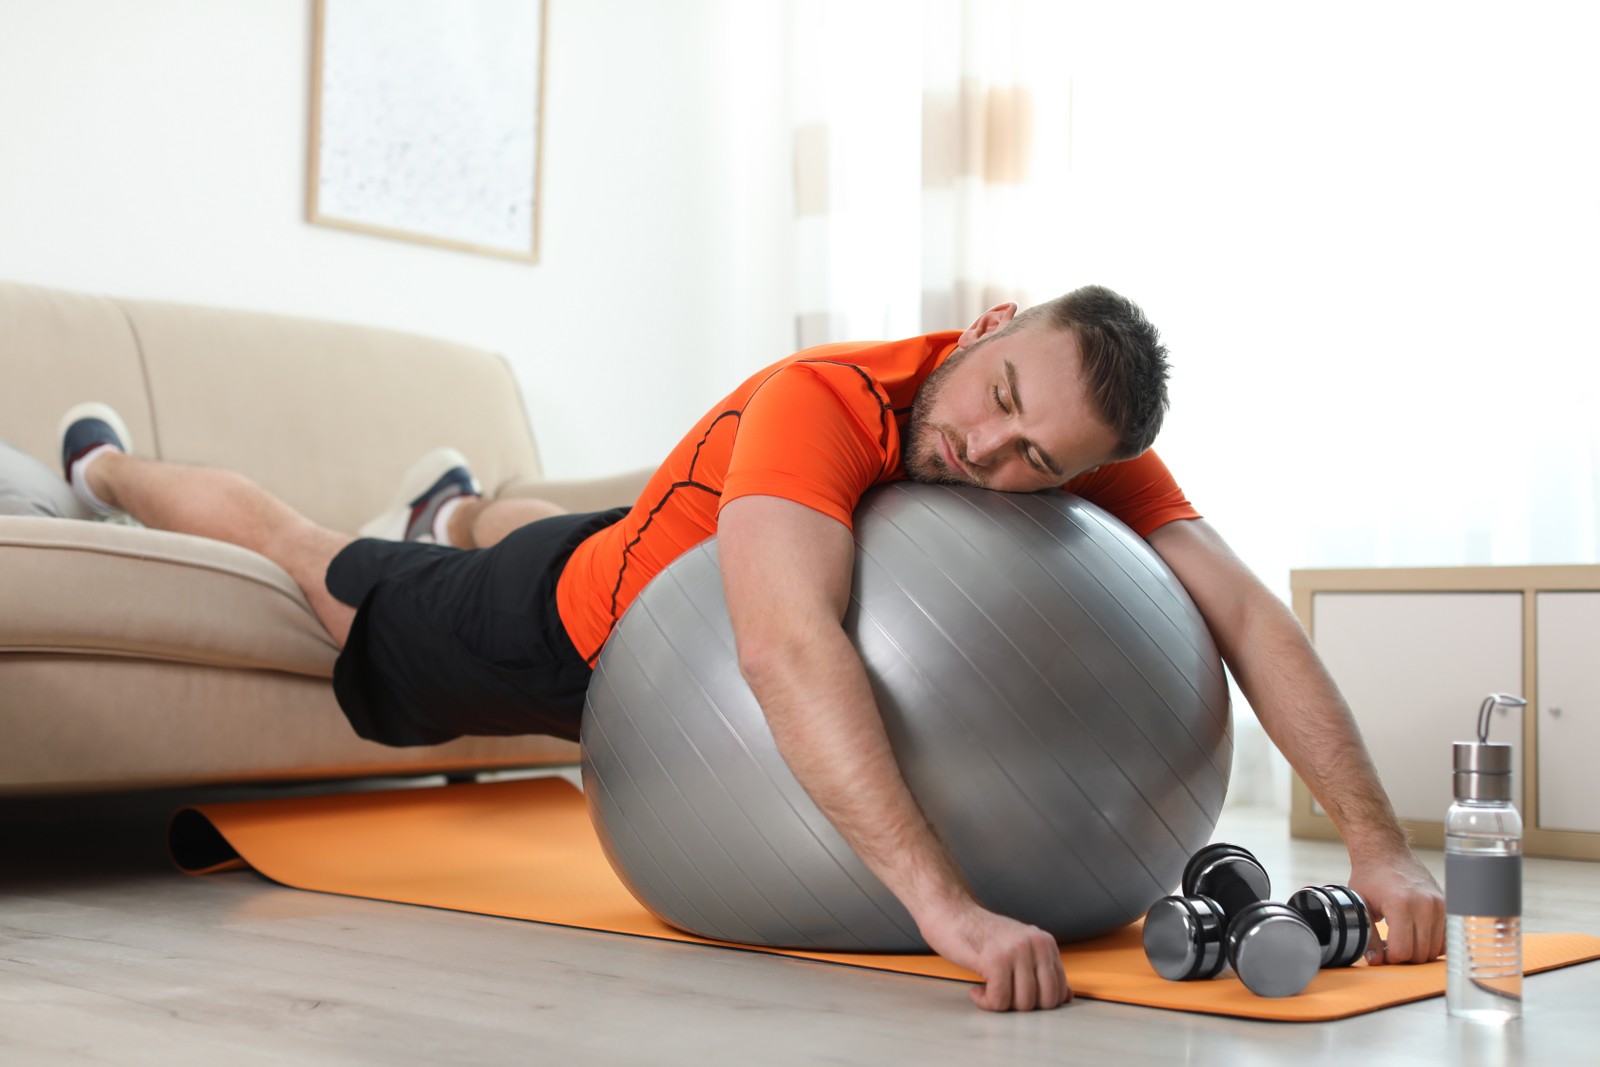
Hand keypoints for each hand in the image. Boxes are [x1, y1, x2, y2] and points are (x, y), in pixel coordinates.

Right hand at [917, 901, 1070, 1010]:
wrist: (948, 913)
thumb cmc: (980, 935)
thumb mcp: (1019, 949)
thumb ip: (1042, 970)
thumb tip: (1067, 996)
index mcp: (1045, 942)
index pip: (1059, 990)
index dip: (1036, 1002)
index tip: (1014, 993)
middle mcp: (1035, 944)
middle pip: (1045, 1002)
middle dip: (1021, 1006)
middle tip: (1001, 993)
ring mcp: (1016, 951)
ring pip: (1023, 1004)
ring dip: (1000, 1004)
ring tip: (986, 989)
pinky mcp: (995, 960)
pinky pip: (999, 1000)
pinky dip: (985, 1002)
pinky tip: (976, 989)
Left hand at [1348, 851, 1444, 964]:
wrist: (1385, 851)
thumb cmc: (1371, 876)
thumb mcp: (1361, 905)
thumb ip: (1368, 936)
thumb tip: (1375, 962)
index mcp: (1401, 905)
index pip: (1403, 951)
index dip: (1390, 958)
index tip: (1381, 952)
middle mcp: (1425, 905)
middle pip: (1420, 953)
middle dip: (1404, 957)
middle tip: (1389, 947)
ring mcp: (1439, 905)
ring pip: (1435, 949)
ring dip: (1419, 951)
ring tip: (1401, 939)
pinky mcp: (1447, 905)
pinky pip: (1445, 938)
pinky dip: (1432, 943)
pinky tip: (1416, 935)